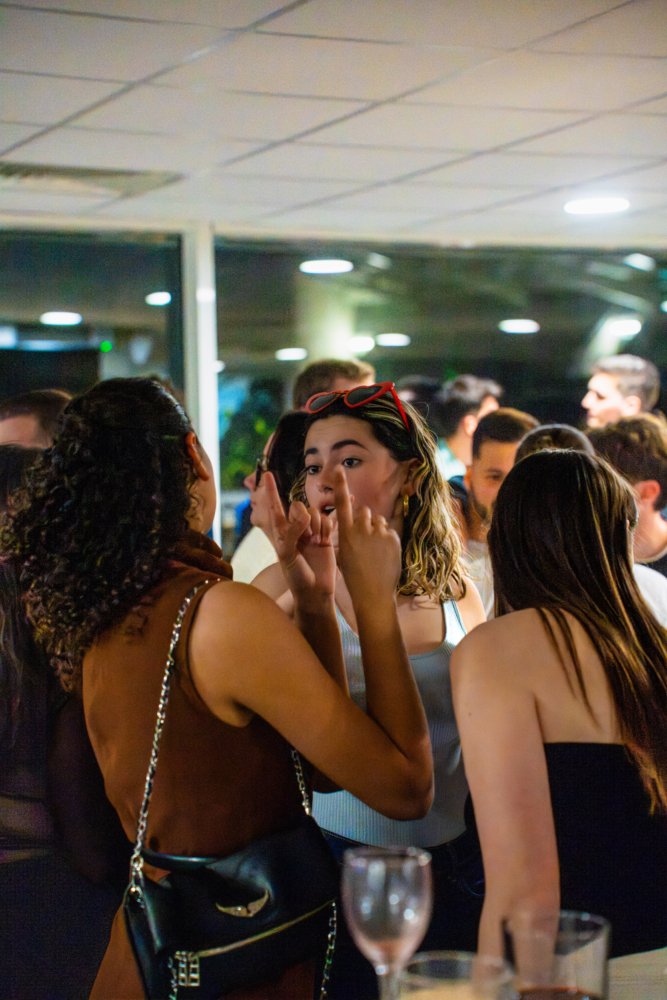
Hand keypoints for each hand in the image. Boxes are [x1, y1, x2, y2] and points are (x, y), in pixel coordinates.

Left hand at [265, 472, 336, 602]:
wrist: (315, 591)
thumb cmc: (296, 576)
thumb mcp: (287, 554)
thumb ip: (292, 532)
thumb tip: (304, 513)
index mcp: (280, 532)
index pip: (275, 507)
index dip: (272, 490)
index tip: (268, 474)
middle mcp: (295, 529)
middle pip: (298, 506)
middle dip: (302, 517)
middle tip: (304, 536)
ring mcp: (311, 532)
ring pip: (314, 513)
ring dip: (315, 526)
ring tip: (314, 542)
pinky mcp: (325, 536)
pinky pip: (327, 521)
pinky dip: (326, 529)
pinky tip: (324, 541)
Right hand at [334, 468, 401, 607]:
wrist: (373, 593)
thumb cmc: (354, 576)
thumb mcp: (343, 553)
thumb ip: (348, 534)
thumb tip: (354, 521)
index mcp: (345, 533)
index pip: (342, 504)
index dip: (340, 485)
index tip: (338, 468)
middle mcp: (361, 529)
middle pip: (365, 511)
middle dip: (365, 520)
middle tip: (365, 539)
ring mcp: (379, 533)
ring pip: (378, 520)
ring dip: (377, 529)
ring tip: (375, 550)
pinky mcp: (393, 537)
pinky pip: (390, 529)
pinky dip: (387, 538)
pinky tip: (384, 554)